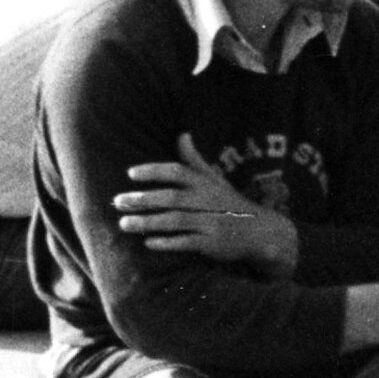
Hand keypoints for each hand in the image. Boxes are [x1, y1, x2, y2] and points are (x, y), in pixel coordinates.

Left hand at [113, 136, 300, 275]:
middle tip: (118, 201)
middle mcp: (207, 201)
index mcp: (205, 183)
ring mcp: (210, 223)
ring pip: (175, 221)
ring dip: (148, 222)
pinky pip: (186, 243)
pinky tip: (148, 242)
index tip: (130, 173)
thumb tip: (182, 133)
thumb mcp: (215, 180)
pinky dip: (167, 243)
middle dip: (143, 200)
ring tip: (125, 223)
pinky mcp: (212, 244)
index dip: (154, 171)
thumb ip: (194, 160)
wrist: (260, 232)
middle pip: (171, 198)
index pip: (177, 171)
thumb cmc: (229, 202)